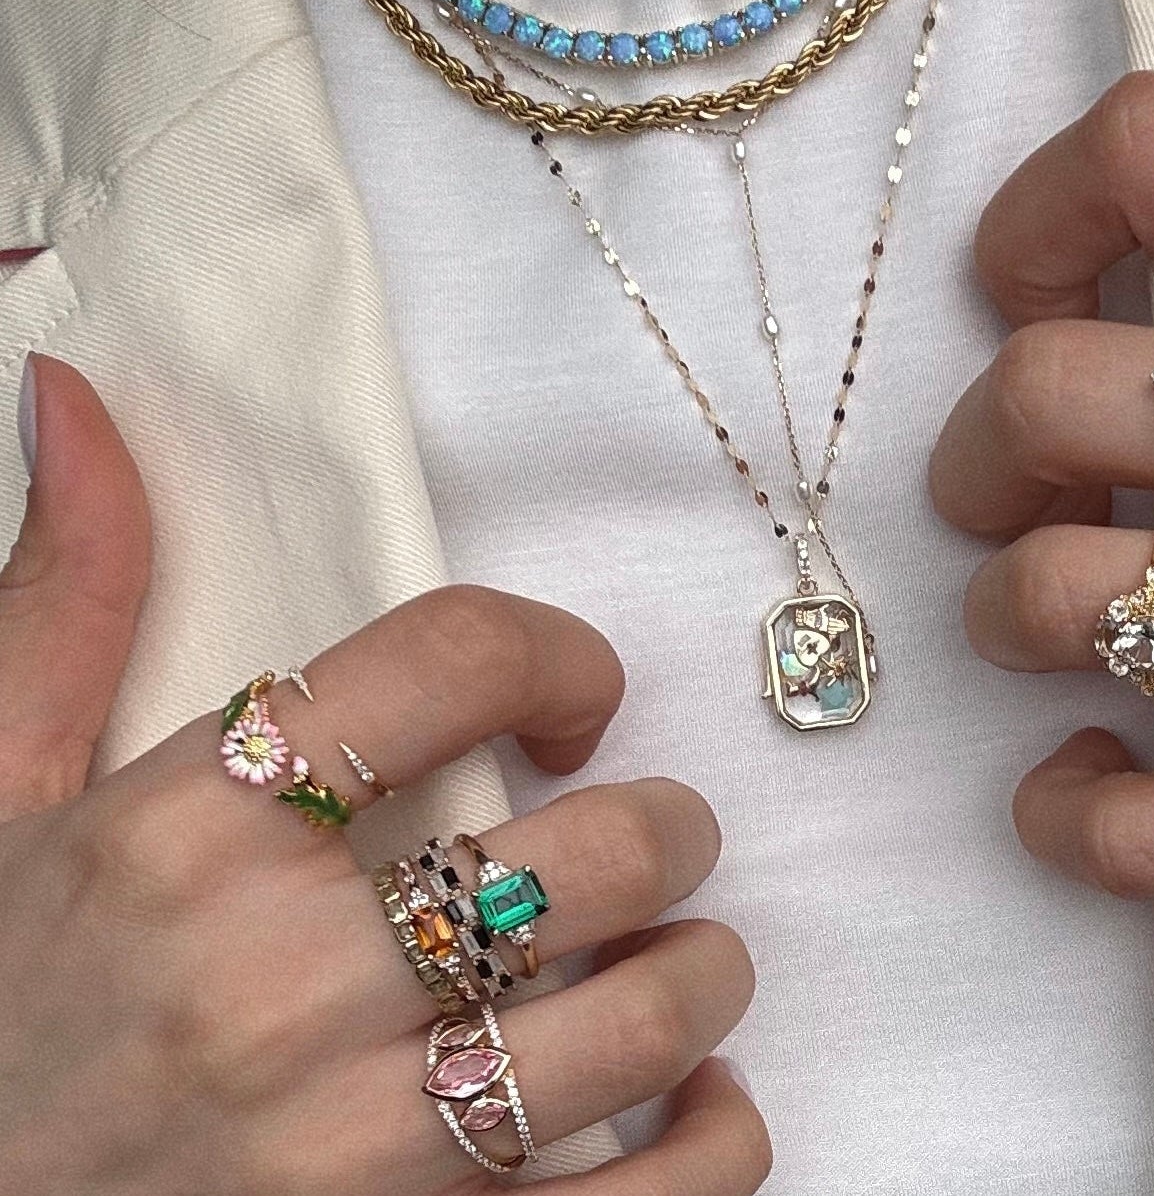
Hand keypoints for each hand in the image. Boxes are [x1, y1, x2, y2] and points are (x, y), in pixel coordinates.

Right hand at [0, 356, 768, 1194]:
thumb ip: (64, 601)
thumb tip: (78, 402)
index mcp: (185, 840)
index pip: (452, 659)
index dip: (560, 651)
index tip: (576, 695)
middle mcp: (279, 989)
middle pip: (595, 854)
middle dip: (667, 827)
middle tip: (654, 834)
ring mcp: (354, 1157)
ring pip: (643, 1026)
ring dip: (705, 973)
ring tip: (685, 959)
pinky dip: (719, 1146)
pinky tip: (698, 1104)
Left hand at [928, 0, 1153, 901]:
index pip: (1151, 159)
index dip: (1035, 216)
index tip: (1022, 280)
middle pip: (1045, 395)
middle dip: (981, 444)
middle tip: (1003, 479)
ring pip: (1057, 598)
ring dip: (1007, 609)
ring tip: (1042, 613)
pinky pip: (1146, 830)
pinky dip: (1071, 817)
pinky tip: (1081, 781)